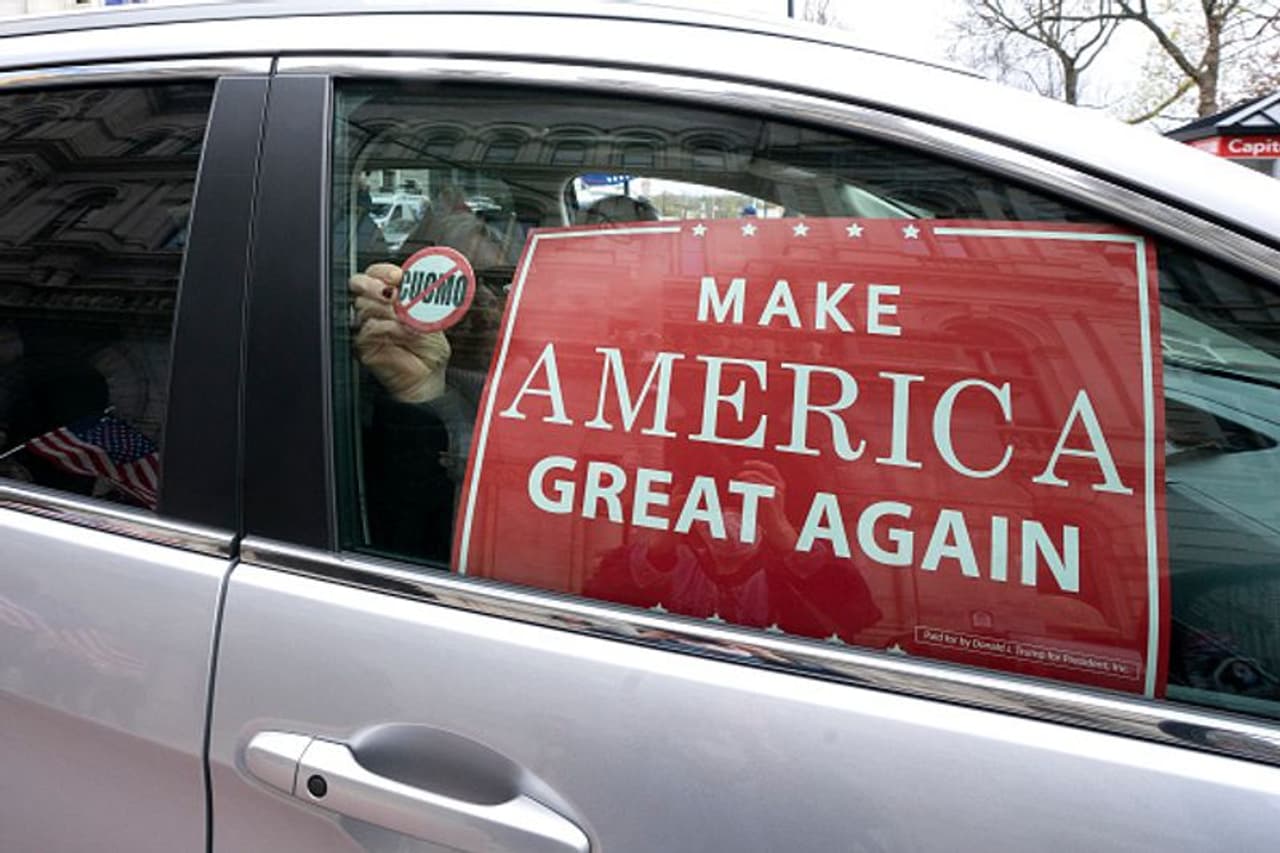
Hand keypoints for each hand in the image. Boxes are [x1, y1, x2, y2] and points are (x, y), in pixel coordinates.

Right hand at [349, 263, 450, 402]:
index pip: (375, 273)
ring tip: (408, 319)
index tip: (398, 276)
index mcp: (391, 298)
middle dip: (374, 284)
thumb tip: (414, 284)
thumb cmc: (430, 351)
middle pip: (359, 284)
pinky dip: (388, 328)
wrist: (429, 379)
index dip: (383, 271)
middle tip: (392, 293)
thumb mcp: (432, 319)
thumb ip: (422, 301)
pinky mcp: (364, 345)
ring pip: (364, 305)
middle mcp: (376, 309)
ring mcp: (367, 326)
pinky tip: (404, 332)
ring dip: (388, 309)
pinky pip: (368, 328)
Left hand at [734, 460, 797, 551]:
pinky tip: (739, 493)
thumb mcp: (765, 498)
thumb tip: (741, 482)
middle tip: (738, 474)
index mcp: (780, 484)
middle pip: (762, 471)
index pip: (770, 468)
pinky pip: (754, 489)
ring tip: (736, 484)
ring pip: (756, 479)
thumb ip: (757, 488)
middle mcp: (779, 486)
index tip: (745, 464)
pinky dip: (745, 489)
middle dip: (749, 470)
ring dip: (744, 479)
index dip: (758, 464)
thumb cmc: (768, 514)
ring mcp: (774, 492)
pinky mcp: (768, 499)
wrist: (776, 527)